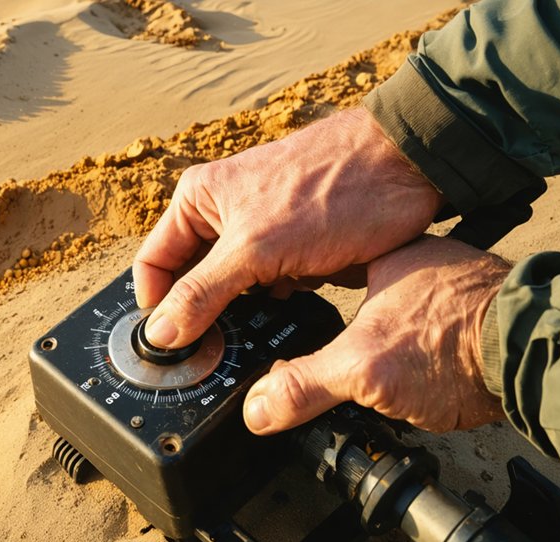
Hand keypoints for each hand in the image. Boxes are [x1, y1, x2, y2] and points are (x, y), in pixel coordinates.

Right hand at [133, 107, 442, 348]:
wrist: (405, 172)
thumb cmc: (329, 189)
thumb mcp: (255, 247)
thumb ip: (204, 292)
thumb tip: (161, 334)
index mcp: (199, 199)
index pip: (154, 262)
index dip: (155, 305)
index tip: (168, 347)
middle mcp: (223, 214)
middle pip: (191, 280)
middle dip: (202, 313)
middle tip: (212, 350)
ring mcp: (261, 233)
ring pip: (232, 289)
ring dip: (243, 310)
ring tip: (258, 325)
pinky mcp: (294, 251)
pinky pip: (269, 289)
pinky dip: (277, 302)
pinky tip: (291, 303)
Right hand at [243, 236, 508, 434]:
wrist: (537, 360)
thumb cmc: (457, 346)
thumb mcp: (362, 369)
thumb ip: (305, 385)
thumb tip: (256, 408)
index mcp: (388, 256)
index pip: (327, 261)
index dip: (304, 284)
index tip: (287, 302)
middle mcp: (424, 263)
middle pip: (363, 286)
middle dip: (344, 313)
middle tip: (328, 343)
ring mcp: (456, 287)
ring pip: (400, 306)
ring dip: (385, 331)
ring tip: (373, 364)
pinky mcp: (481, 315)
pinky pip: (433, 325)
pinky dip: (420, 345)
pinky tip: (417, 371)